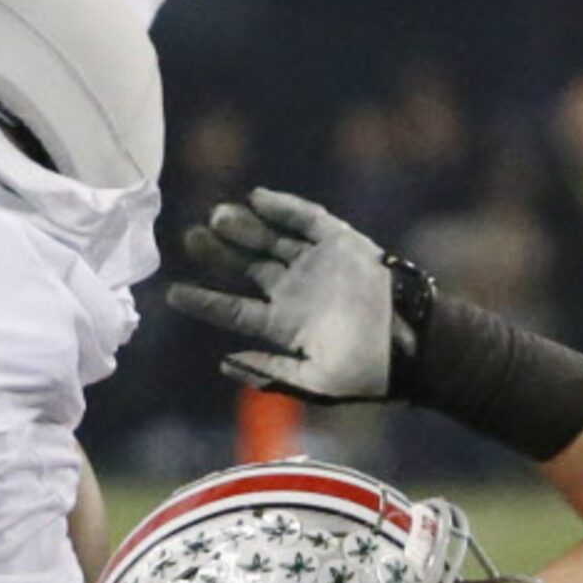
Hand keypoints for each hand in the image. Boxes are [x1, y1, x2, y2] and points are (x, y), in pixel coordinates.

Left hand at [165, 188, 418, 402]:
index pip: (234, 309)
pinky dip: (284, 208)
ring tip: (218, 217)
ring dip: (244, 227)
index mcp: (284, 323)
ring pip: (271, 239)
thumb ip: (268, 373)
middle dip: (219, 252)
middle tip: (190, 237)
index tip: (171, 295)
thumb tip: (224, 363)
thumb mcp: (311, 383)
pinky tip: (258, 200)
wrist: (410, 345)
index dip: (204, 301)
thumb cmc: (362, 371)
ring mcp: (317, 265)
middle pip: (247, 266)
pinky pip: (308, 220)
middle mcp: (295, 290)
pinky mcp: (341, 243)